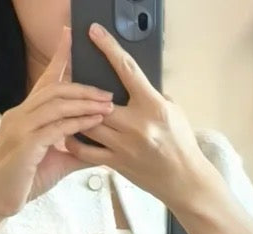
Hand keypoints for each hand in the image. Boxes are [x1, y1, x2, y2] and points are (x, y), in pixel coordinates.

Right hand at [0, 26, 114, 220]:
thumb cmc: (22, 183)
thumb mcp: (55, 163)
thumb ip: (76, 152)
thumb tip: (101, 152)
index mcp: (24, 115)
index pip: (44, 82)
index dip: (58, 59)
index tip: (71, 40)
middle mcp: (19, 116)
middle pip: (54, 90)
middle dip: (83, 88)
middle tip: (108, 92)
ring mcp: (20, 129)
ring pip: (55, 105)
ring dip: (84, 103)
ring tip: (107, 105)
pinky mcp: (24, 146)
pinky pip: (54, 128)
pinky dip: (76, 124)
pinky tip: (93, 123)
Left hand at [64, 23, 208, 206]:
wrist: (184, 180)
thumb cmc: (180, 142)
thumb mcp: (173, 111)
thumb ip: (150, 96)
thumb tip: (129, 82)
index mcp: (153, 106)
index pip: (127, 70)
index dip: (109, 48)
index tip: (95, 34)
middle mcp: (137, 125)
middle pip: (98, 101)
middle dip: (83, 89)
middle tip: (72, 79)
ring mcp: (124, 146)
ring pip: (87, 124)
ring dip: (76, 115)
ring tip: (68, 107)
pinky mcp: (117, 164)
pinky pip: (86, 151)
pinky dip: (75, 141)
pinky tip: (71, 133)